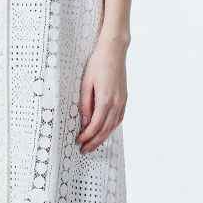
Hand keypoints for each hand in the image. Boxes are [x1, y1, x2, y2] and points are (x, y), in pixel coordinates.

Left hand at [77, 36, 126, 152]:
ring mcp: (122, 101)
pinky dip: (111, 128)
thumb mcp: (86, 83)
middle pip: (105, 130)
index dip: (87, 136)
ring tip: (93, 145)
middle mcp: (116, 103)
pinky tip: (105, 132)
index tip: (78, 141)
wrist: (114, 51)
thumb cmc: (98, 64)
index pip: (95, 125)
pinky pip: (118, 118)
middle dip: (94, 142)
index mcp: (105, 100)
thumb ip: (86, 104)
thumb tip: (85, 121)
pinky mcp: (124, 98)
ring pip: (113, 126)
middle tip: (84, 150)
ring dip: (103, 138)